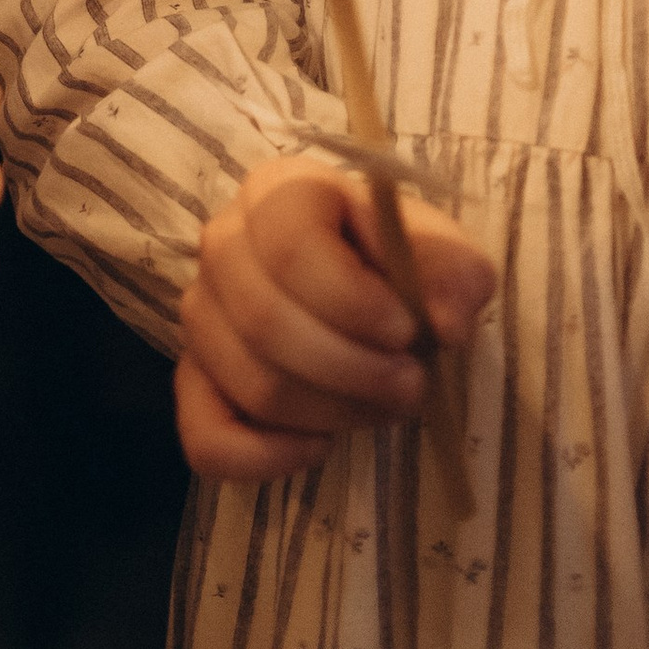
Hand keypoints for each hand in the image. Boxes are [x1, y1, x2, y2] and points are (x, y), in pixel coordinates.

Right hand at [175, 151, 494, 482]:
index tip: (406, 333)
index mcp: (279, 190)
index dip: (350, 301)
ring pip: (251, 384)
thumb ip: (455, 278)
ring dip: (330, 413)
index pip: (291, 247)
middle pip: (263, 320)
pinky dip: (264, 458)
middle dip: (350, 369)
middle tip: (412, 386)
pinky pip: (204, 438)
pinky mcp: (193, 381)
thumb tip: (445, 324)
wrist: (380, 300)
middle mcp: (223, 243)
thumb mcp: (447, 256)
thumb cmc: (405, 266)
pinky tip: (320, 447)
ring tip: (384, 406)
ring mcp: (201, 314)